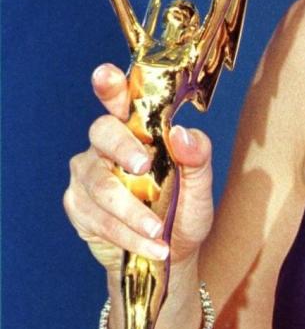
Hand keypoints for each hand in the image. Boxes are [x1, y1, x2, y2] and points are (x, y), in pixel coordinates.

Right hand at [63, 64, 214, 273]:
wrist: (171, 253)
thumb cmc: (185, 207)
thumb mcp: (202, 182)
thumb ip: (198, 155)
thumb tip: (181, 133)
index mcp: (138, 128)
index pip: (121, 99)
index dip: (110, 85)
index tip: (105, 74)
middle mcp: (107, 145)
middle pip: (102, 133)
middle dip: (123, 149)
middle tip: (145, 165)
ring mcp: (88, 175)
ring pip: (100, 184)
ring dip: (131, 210)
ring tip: (158, 230)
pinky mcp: (79, 207)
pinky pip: (98, 219)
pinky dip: (127, 233)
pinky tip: (150, 244)